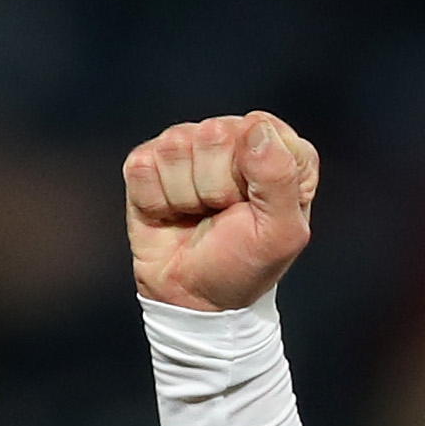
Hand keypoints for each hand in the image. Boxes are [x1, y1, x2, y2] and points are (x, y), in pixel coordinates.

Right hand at [125, 111, 321, 311]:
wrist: (194, 297)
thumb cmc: (243, 265)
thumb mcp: (281, 234)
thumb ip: (280, 177)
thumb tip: (255, 128)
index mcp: (276, 147)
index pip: (260, 128)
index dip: (254, 173)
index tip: (254, 205)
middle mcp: (231, 137)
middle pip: (213, 134)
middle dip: (217, 187)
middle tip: (223, 214)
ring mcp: (187, 145)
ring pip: (175, 147)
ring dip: (186, 196)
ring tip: (199, 215)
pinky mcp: (147, 161)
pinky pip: (143, 167)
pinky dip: (156, 201)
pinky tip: (171, 214)